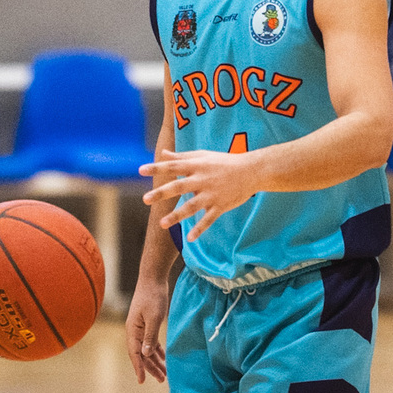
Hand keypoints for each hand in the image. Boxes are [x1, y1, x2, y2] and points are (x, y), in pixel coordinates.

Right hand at [125, 276, 168, 383]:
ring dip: (155, 361)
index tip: (142, 381)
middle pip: (141, 354)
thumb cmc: (153, 296)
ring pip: (146, 349)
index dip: (139, 368)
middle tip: (162, 380)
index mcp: (132, 330)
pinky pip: (151, 342)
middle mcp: (134, 331)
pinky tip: (164, 358)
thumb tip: (145, 354)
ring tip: (164, 374)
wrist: (153, 278)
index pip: (134, 354)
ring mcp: (140, 327)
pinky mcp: (147, 323)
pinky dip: (157, 350)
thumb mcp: (154, 317)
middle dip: (151, 368)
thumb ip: (150, 336)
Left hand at [141, 148, 261, 241]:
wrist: (252, 171)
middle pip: (179, 187)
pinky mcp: (221, 206)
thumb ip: (182, 156)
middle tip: (145, 199)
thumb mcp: (203, 155)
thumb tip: (162, 154)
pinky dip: (200, 228)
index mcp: (196, 166)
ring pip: (192, 206)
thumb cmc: (224, 161)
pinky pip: (208, 219)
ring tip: (162, 224)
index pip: (173, 166)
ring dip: (177, 215)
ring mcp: (211, 194)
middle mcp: (202, 179)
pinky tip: (189, 238)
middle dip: (162, 193)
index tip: (140, 170)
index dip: (157, 167)